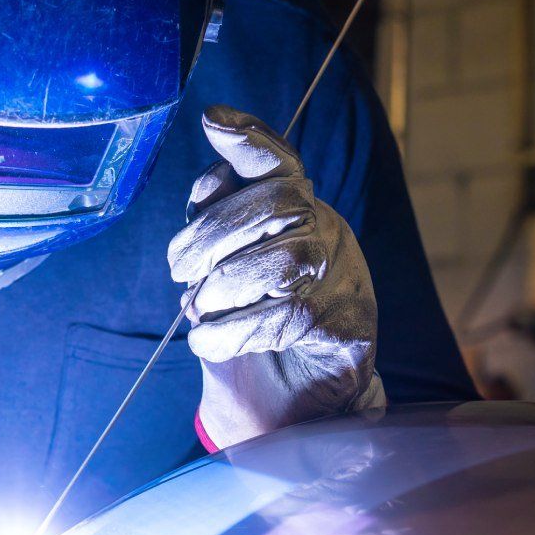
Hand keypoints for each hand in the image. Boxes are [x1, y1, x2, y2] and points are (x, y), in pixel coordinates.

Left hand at [167, 106, 385, 447]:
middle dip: (212, 235)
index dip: (251, 139)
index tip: (213, 120)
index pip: (280, 164)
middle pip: (277, 203)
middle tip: (180, 275)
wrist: (281, 415)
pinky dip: (235, 331)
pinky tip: (211, 343)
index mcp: (298, 215)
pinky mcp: (354, 328)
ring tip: (201, 315)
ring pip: (284, 259)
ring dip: (224, 289)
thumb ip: (215, 229)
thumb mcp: (219, 277)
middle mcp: (331, 237)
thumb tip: (209, 181)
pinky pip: (290, 314)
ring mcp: (349, 281)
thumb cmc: (248, 336)